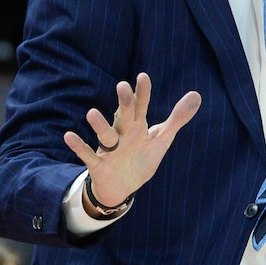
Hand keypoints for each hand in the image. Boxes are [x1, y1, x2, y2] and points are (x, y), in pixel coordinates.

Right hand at [63, 72, 201, 208]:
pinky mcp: (99, 164)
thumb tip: (197, 95)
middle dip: (124, 103)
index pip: (141, 107)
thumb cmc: (141, 158)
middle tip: (122, 86)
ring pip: (104, 134)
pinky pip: (87, 155)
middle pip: (123, 116)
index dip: (142, 94)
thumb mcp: (162, 139)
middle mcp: (122, 133)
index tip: (143, 77)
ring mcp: (109, 148)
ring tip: (92, 113)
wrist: (122, 187)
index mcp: (137, 126)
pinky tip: (68, 136)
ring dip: (98, 125)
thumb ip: (178, 118)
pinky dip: (79, 146)